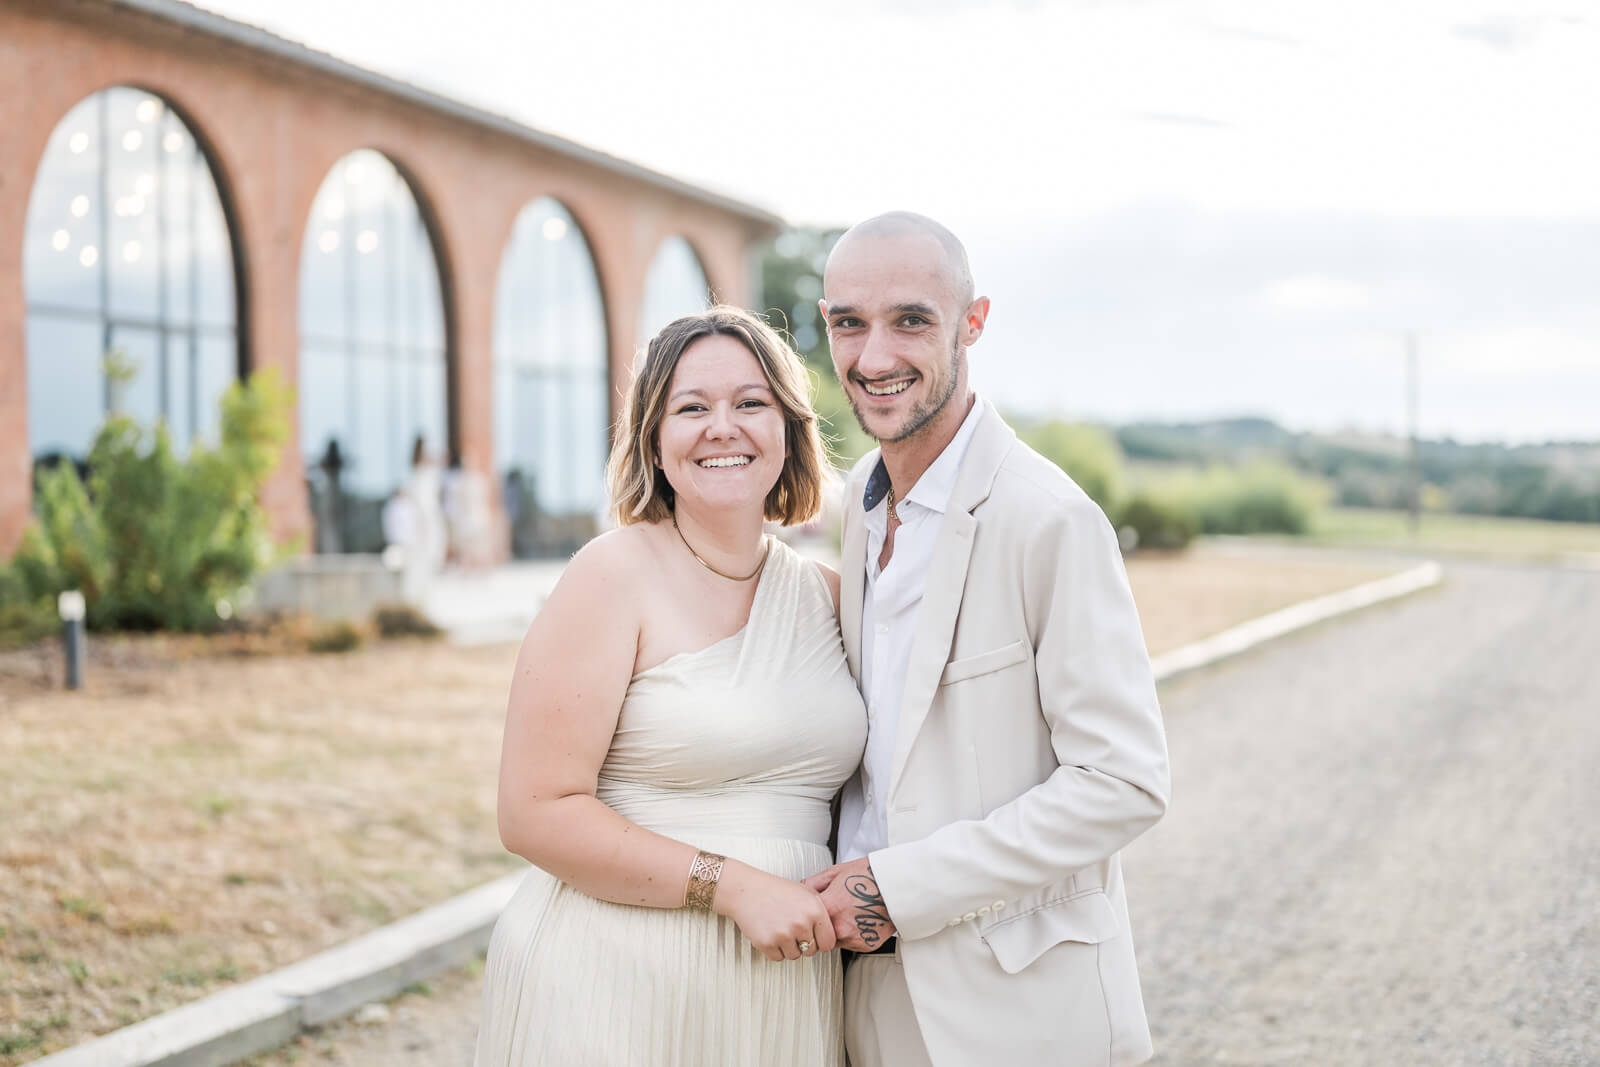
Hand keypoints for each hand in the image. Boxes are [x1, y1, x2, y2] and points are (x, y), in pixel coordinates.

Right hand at [714, 860, 835, 962]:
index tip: (814, 938)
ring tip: (780, 928)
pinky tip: (770, 932)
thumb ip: (822, 911)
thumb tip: (834, 931)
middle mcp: (801, 923)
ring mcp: (784, 934)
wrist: (746, 890)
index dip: (821, 942)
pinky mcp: (767, 943)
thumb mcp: (806, 892)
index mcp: (815, 910)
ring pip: (794, 956)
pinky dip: (774, 949)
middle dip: (804, 944)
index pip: (829, 943)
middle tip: (792, 930)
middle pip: (811, 951)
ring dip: (788, 947)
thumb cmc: (776, 890)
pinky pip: (778, 958)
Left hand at [805, 857, 896, 951]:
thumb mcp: (836, 872)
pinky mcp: (865, 944)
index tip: (808, 912)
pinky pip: (850, 944)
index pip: (805, 920)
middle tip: (829, 914)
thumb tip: (802, 888)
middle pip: (818, 934)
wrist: (896, 885)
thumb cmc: (868, 875)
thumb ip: (814, 883)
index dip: (806, 914)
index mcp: (829, 907)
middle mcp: (839, 926)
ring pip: (834, 941)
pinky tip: (858, 920)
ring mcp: (853, 937)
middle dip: (820, 926)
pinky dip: (851, 935)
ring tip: (847, 915)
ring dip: (836, 932)